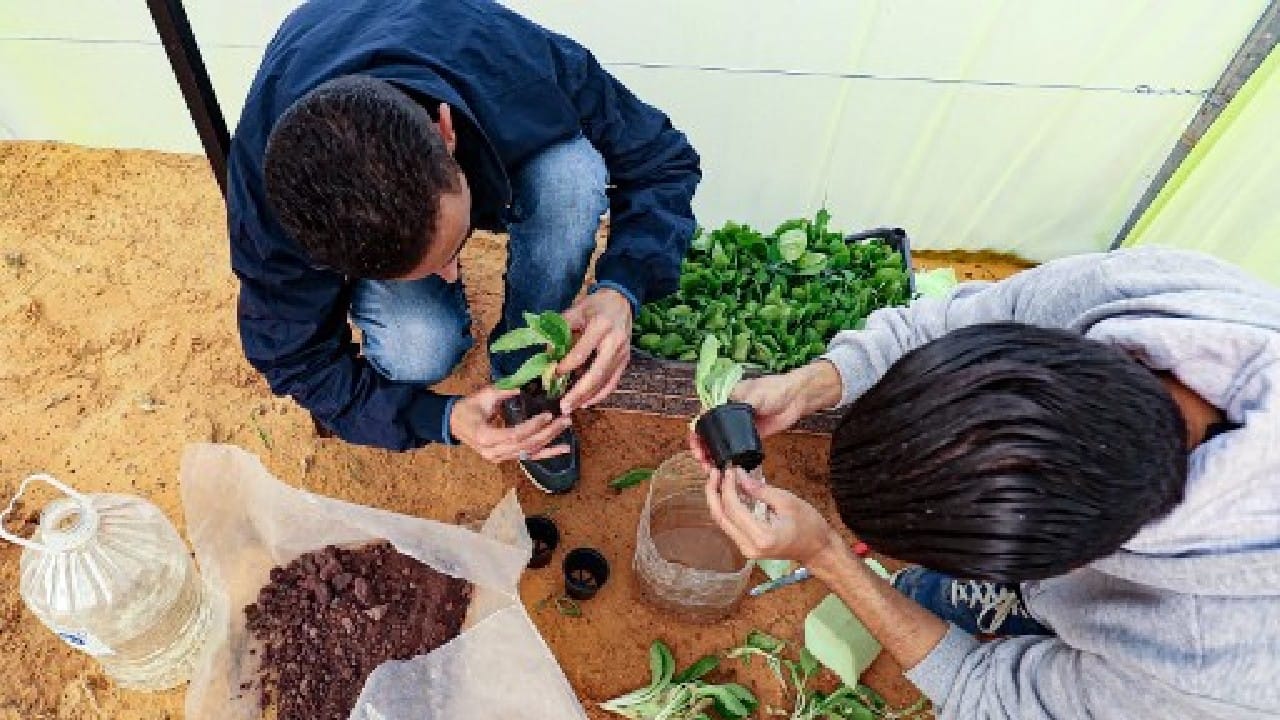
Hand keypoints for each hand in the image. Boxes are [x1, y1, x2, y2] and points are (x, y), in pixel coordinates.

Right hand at [449, 385, 571, 462]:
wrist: (454, 424)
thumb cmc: (468, 408)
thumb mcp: (483, 396)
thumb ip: (503, 392)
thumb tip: (523, 387)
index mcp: (485, 437)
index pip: (515, 434)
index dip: (533, 426)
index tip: (548, 415)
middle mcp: (493, 452)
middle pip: (525, 445)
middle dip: (547, 433)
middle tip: (565, 419)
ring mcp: (499, 457)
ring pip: (529, 452)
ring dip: (550, 442)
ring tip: (567, 430)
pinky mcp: (506, 458)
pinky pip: (528, 457)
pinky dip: (546, 453)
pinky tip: (562, 449)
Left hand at [557, 288, 632, 411]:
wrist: (621, 302)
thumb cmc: (595, 306)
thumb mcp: (576, 310)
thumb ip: (561, 331)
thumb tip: (548, 355)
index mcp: (601, 327)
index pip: (581, 352)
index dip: (566, 366)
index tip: (552, 375)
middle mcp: (614, 342)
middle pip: (596, 373)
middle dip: (579, 392)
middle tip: (563, 406)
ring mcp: (622, 354)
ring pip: (605, 382)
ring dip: (588, 397)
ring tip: (571, 407)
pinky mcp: (625, 361)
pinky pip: (613, 383)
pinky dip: (600, 395)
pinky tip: (587, 402)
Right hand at [687, 360, 843, 469]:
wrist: (795, 398)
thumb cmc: (775, 390)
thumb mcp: (755, 395)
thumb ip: (739, 404)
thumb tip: (720, 410)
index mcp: (723, 399)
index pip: (703, 416)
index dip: (696, 431)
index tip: (696, 444)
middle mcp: (726, 414)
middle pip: (707, 433)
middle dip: (701, 448)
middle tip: (702, 461)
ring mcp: (736, 427)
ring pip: (718, 443)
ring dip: (711, 456)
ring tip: (710, 469)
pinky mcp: (747, 437)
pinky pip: (733, 449)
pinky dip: (726, 458)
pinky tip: (724, 468)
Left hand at [704, 466, 842, 566]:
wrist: (818, 549)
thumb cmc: (809, 525)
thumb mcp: (787, 501)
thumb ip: (760, 490)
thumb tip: (739, 475)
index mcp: (762, 537)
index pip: (734, 509)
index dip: (728, 487)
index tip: (729, 470)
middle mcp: (749, 547)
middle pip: (721, 518)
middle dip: (714, 493)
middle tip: (714, 472)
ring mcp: (747, 550)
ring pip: (723, 522)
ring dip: (718, 500)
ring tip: (718, 479)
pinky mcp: (747, 547)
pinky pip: (730, 526)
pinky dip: (727, 508)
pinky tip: (728, 492)